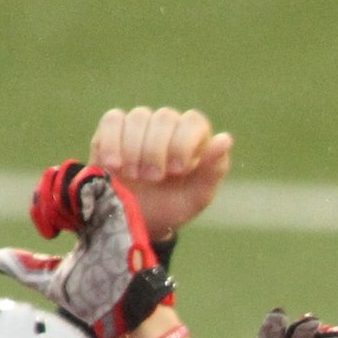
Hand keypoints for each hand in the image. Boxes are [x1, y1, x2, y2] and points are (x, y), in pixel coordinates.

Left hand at [0, 163, 173, 337]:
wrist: (118, 306)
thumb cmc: (95, 298)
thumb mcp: (50, 279)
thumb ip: (26, 266)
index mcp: (83, 225)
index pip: (55, 193)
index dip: (41, 204)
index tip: (48, 232)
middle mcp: (96, 212)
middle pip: (62, 176)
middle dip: (47, 193)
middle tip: (52, 222)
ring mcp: (108, 206)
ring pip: (75, 172)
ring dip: (61, 192)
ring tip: (67, 219)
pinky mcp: (119, 204)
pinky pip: (93, 175)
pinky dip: (77, 190)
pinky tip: (79, 215)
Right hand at [89, 107, 233, 244]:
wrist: (135, 220)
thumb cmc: (172, 206)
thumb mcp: (197, 195)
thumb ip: (213, 168)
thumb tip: (225, 139)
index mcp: (194, 138)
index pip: (193, 121)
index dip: (184, 142)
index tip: (178, 170)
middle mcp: (169, 125)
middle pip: (165, 117)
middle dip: (158, 150)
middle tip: (154, 178)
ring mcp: (140, 124)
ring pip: (138, 117)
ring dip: (135, 149)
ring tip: (135, 175)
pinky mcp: (113, 129)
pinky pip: (112, 120)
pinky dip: (112, 142)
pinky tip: (115, 166)